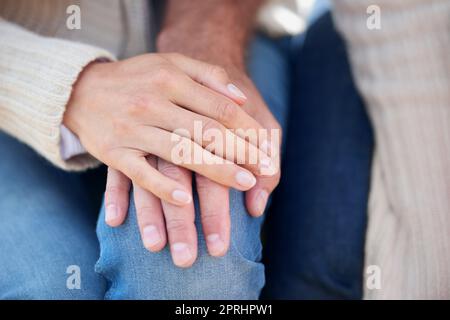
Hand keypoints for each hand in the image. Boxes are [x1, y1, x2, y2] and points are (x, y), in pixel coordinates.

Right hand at [64, 53, 274, 206]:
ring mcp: (132, 129)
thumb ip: (208, 75)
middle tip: (264, 171)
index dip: (248, 131)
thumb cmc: (137, 78)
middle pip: (206, 131)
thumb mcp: (171, 63)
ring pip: (180, 153)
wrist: (81, 89)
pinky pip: (141, 174)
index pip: (220, 108)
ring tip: (244, 184)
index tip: (267, 150)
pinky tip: (186, 200)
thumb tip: (241, 97)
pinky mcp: (114, 152)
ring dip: (216, 170)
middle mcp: (153, 103)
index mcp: (171, 79)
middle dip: (241, 153)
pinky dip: (163, 187)